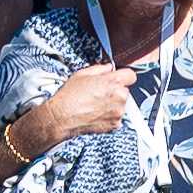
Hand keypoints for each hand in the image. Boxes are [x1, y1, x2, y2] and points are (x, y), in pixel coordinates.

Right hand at [16, 64, 136, 154]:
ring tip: (95, 104)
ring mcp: (118, 112)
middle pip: (125, 90)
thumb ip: (100, 69)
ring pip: (122, 104)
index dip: (123, 76)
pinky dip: (109, 115)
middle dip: (115, 91)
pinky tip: (96, 113)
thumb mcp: (82, 74)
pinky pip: (117, 117)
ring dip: (113, 104)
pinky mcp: (115, 124)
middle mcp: (119, 97)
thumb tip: (108, 68)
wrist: (62, 117)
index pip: (131, 75)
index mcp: (113, 82)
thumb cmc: (69, 96)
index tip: (117, 79)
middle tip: (100, 93)